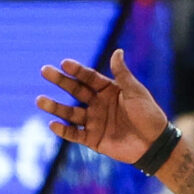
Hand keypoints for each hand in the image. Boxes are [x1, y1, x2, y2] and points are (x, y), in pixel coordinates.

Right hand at [38, 48, 168, 164]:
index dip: (77, 70)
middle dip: (60, 81)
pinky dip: (63, 130)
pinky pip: (74, 134)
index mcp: (108, 90)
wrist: (154, 143)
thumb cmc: (148, 114)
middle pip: (75, 90)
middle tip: (45, 71)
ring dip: (55, 107)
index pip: (89, 77)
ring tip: (39, 100)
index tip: (64, 63)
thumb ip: (123, 74)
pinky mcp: (93, 139)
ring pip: (70, 113)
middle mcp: (98, 104)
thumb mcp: (136, 92)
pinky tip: (52, 124)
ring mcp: (94, 121)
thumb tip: (117, 51)